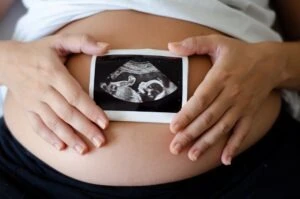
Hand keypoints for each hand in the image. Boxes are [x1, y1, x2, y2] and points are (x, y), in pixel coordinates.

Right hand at [2, 34, 109, 153]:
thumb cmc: (38, 51)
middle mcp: (43, 89)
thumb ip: (83, 41)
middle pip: (67, 113)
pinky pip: (37, 126)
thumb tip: (106, 47)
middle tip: (101, 141)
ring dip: (70, 137)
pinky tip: (61, 147)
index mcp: (53, 73)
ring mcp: (34, 102)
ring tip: (84, 150)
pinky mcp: (27, 109)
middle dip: (85, 129)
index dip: (90, 110)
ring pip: (53, 123)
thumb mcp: (59, 41)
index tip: (104, 123)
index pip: (75, 96)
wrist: (5, 60)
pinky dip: (49, 137)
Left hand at [168, 35, 283, 164]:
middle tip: (175, 148)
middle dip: (191, 134)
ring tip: (192, 155)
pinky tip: (225, 160)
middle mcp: (231, 94)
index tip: (174, 127)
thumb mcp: (217, 42)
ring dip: (207, 143)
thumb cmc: (240, 53)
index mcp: (220, 77)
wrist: (270, 63)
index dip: (188, 114)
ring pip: (222, 128)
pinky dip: (234, 146)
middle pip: (208, 118)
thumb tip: (171, 47)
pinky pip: (242, 132)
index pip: (201, 99)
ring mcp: (241, 106)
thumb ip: (193, 43)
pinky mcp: (249, 113)